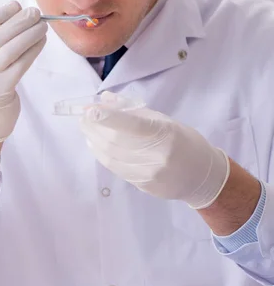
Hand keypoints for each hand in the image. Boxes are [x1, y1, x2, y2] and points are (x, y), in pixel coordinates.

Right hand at [0, 1, 47, 143]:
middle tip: (34, 13)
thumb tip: (14, 11)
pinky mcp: (0, 89)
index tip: (15, 6)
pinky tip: (41, 42)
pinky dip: (33, 50)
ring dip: (29, 33)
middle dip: (19, 21)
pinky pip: (21, 63)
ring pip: (10, 48)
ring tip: (42, 25)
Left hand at [78, 92, 230, 209]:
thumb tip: (104, 100)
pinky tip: (95, 143)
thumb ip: (133, 111)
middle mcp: (157, 156)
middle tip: (83, 116)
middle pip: (116, 141)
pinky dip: (101, 154)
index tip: (90, 109)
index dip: (108, 118)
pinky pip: (115, 167)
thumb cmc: (184, 142)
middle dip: (95, 127)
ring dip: (94, 140)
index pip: (132, 125)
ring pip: (111, 156)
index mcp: (166, 134)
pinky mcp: (142, 185)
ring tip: (86, 128)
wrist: (202, 176)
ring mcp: (149, 173)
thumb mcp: (164, 121)